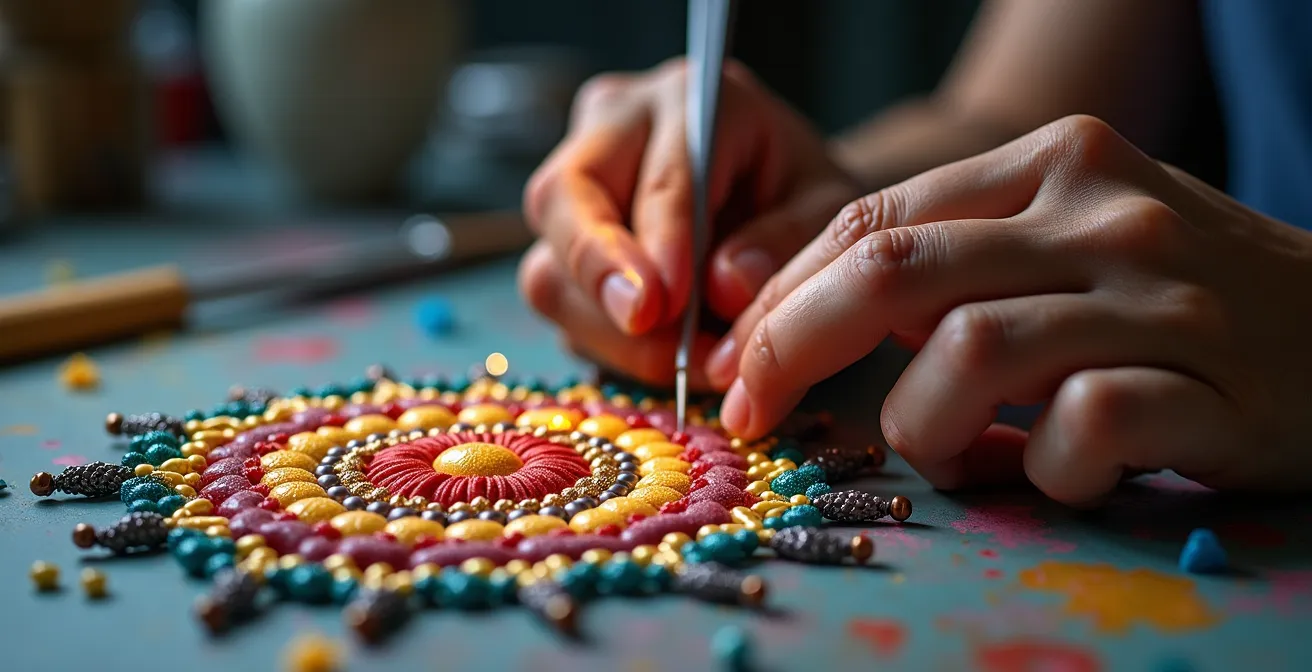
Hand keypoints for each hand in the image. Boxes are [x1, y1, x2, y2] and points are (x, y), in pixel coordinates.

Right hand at [519, 58, 857, 386]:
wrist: (779, 200)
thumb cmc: (801, 195)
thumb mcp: (826, 207)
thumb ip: (786, 239)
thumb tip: (724, 285)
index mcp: (691, 100)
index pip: (659, 174)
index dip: (660, 241)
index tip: (667, 302)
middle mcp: (614, 128)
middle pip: (562, 195)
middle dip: (597, 271)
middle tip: (643, 325)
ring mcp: (576, 186)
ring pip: (550, 262)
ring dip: (606, 327)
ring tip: (682, 361)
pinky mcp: (562, 246)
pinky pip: (561, 302)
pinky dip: (607, 344)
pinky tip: (664, 358)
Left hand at [710, 114, 1311, 503]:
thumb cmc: (1176, 297)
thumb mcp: (1066, 241)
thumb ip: (954, 261)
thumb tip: (799, 317)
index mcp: (1050, 163)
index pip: (874, 218)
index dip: (784, 295)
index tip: (739, 360)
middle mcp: (1102, 212)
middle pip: (895, 271)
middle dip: (795, 346)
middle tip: (756, 410)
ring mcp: (1160, 294)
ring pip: (970, 354)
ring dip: (924, 426)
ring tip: (953, 451)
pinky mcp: (1213, 384)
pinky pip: (1078, 428)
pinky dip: (1040, 468)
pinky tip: (1060, 469)